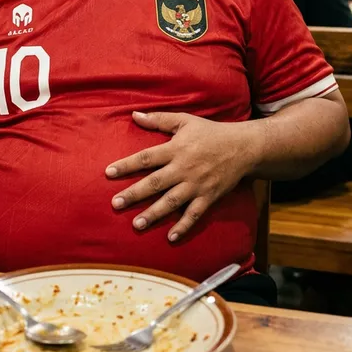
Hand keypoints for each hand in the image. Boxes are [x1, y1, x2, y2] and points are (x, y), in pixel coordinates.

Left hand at [105, 111, 258, 241]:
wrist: (243, 147)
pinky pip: (194, 214)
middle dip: (134, 194)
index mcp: (175, 149)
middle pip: (155, 183)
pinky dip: (183, 226)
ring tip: (136, 224)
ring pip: (171, 202)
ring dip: (153, 214)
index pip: (146, 158)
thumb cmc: (210, 132)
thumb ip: (158, 119)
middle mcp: (183, 168)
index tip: (108, 172)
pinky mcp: (209, 197)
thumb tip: (134, 114)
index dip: (127, 165)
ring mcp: (196, 185)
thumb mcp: (184, 120)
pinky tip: (171, 237)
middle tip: (115, 204)